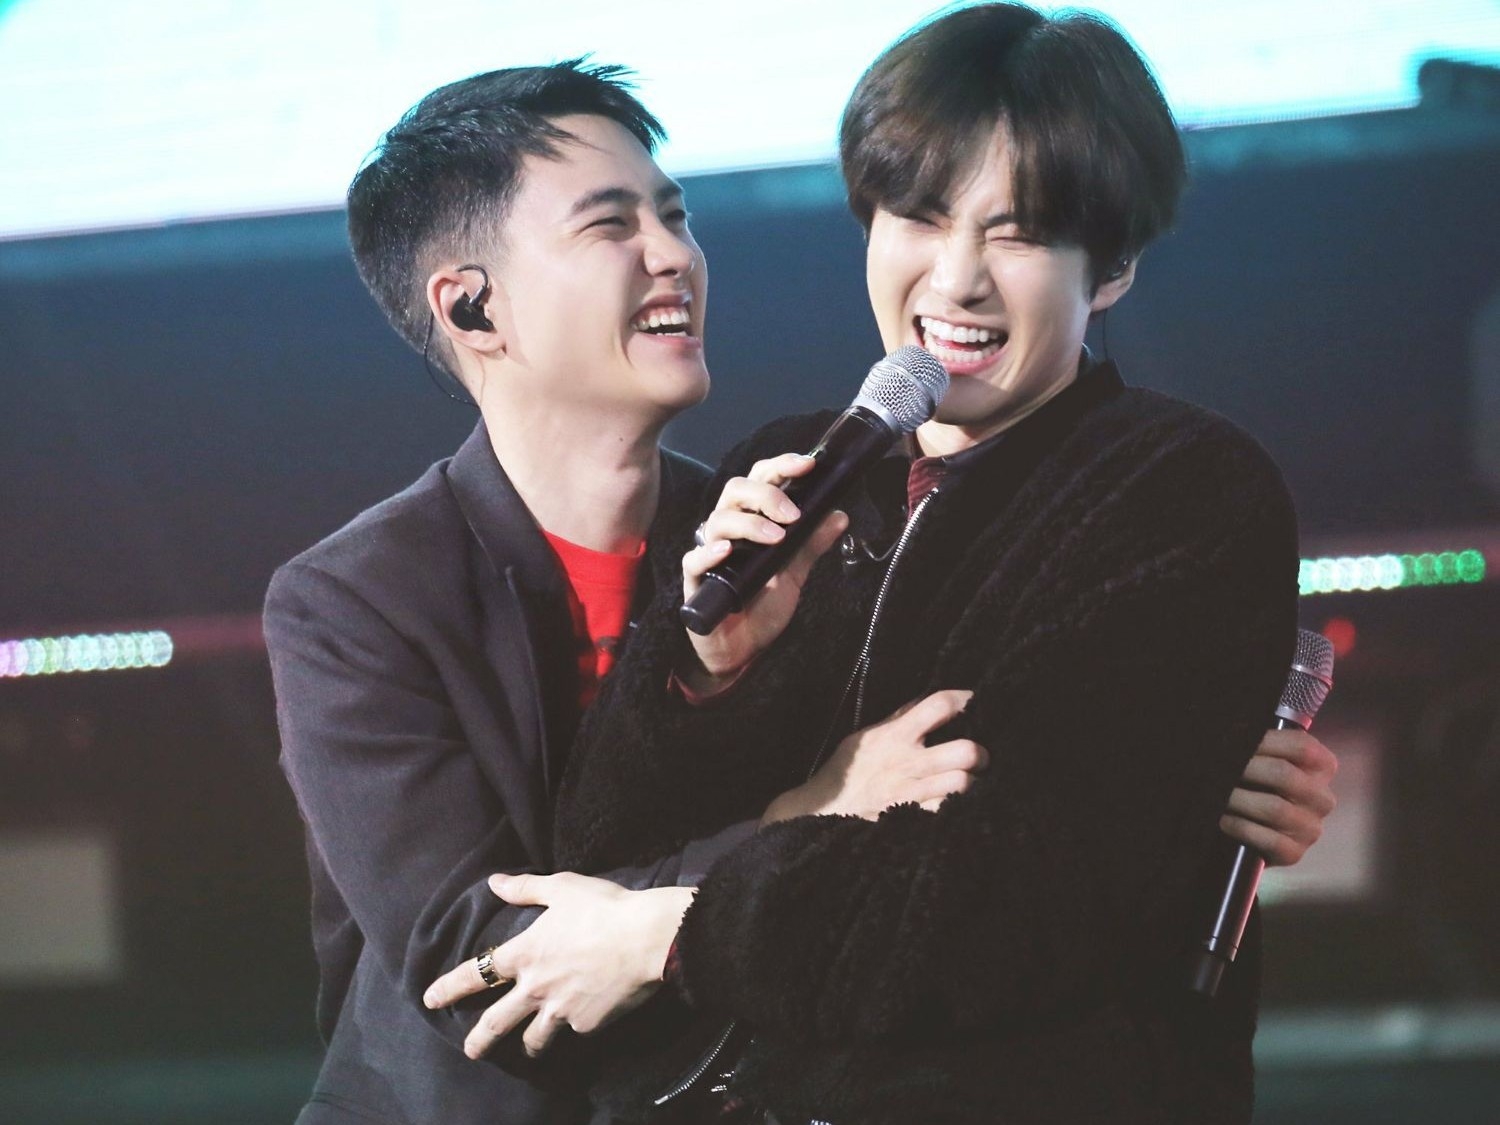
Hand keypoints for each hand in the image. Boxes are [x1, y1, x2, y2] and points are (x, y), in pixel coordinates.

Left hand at [422, 873, 693, 1058]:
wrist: (648, 939)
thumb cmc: (605, 908)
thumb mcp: (563, 888)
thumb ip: (525, 888)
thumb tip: (494, 881)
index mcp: (525, 953)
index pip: (476, 973)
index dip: (450, 987)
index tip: (430, 1000)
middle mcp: (536, 988)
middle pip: (496, 1023)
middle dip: (478, 1041)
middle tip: (470, 1051)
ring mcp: (560, 1010)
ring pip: (534, 1039)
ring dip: (527, 1046)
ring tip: (528, 1050)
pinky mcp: (587, 1024)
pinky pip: (575, 1029)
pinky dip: (574, 1026)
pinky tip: (583, 1020)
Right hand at [680, 452, 848, 693]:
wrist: (743, 649)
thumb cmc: (762, 604)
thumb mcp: (794, 572)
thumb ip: (812, 543)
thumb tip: (839, 514)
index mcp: (751, 519)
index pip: (761, 480)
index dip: (781, 466)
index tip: (808, 464)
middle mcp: (728, 529)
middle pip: (737, 490)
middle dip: (766, 494)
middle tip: (792, 513)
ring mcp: (709, 553)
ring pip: (719, 520)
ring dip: (749, 524)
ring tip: (776, 537)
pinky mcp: (695, 581)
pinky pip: (694, 560)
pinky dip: (709, 552)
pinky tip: (726, 551)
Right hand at [764, 689, 986, 822]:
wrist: (825, 808)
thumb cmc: (847, 769)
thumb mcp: (867, 735)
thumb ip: (898, 719)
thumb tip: (925, 701)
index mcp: (897, 735)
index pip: (939, 706)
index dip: (964, 699)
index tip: (974, 701)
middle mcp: (909, 762)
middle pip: (965, 751)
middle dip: (980, 752)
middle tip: (979, 756)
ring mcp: (914, 792)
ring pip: (963, 784)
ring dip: (971, 782)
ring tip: (969, 780)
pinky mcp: (914, 817)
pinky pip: (948, 810)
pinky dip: (957, 806)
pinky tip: (955, 801)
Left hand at [1220, 728, 1338, 865]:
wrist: (1252, 829)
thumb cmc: (1256, 783)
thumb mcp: (1264, 759)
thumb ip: (1259, 744)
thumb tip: (1235, 732)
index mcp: (1322, 768)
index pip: (1301, 746)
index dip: (1266, 741)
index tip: (1235, 740)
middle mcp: (1322, 798)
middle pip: (1285, 776)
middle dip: (1246, 768)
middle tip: (1218, 766)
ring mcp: (1311, 828)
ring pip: (1275, 808)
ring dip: (1238, 799)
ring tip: (1217, 792)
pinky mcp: (1295, 853)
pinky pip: (1269, 840)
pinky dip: (1240, 827)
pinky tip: (1224, 819)